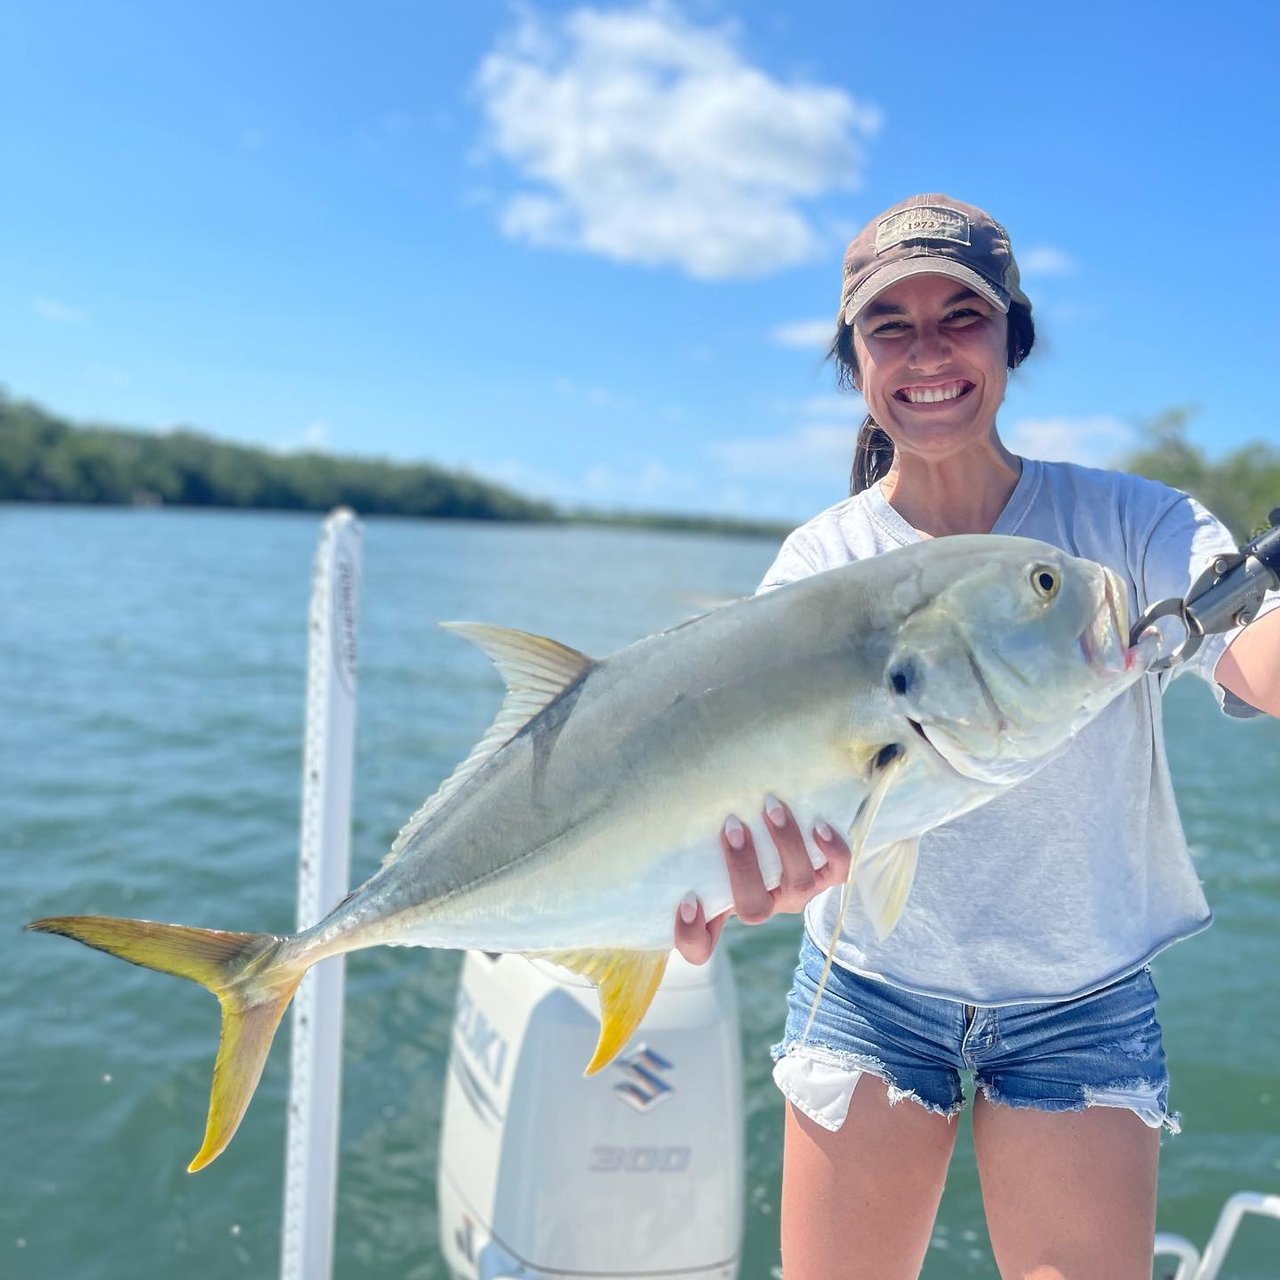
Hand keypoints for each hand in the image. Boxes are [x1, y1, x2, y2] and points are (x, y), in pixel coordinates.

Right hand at [673, 796, 850, 963]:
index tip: (687, 900)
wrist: (784, 830)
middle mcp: (762, 905)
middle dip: (743, 868)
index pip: (698, 945)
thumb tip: (651, 796)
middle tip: (731, 826)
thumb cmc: (730, 835)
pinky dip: (832, 850)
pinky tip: (818, 824)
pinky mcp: (827, 874)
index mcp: (721, 908)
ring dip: (786, 846)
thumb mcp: (701, 844)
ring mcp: (795, 892)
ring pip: (799, 885)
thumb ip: (682, 833)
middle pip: (754, 910)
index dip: (691, 935)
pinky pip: (838, 871)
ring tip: (771, 809)